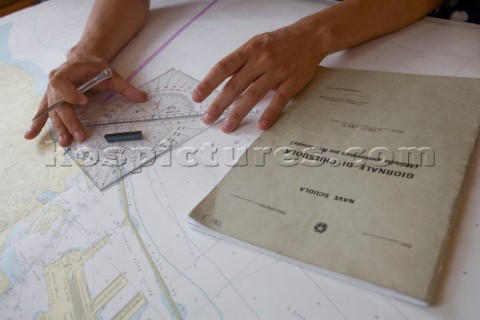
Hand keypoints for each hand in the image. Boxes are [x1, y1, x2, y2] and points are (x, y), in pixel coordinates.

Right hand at [24, 56, 146, 146]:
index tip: (84, 102)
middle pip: (59, 104)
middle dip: (69, 121)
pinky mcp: (51, 100)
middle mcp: (55, 82)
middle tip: (78, 136)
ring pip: (53, 112)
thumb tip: (143, 97)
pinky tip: (30, 136)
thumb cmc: (96, 66)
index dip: (70, 94)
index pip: (61, 83)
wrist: (83, 58)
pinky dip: (37, 124)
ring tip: (65, 142)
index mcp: (67, 72)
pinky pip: (43, 113)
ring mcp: (51, 92)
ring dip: (58, 128)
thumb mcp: (112, 74)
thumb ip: (126, 87)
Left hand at [193, 22, 322, 132]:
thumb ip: (241, 62)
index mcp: (249, 50)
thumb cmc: (280, 43)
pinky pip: (279, 100)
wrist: (311, 37)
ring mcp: (277, 72)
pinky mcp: (292, 82)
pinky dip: (269, 114)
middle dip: (219, 104)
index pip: (223, 68)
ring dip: (238, 113)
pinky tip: (261, 125)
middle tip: (208, 119)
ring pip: (253, 96)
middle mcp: (261, 60)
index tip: (197, 97)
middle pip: (235, 86)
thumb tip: (221, 82)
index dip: (208, 83)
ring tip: (227, 127)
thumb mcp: (256, 44)